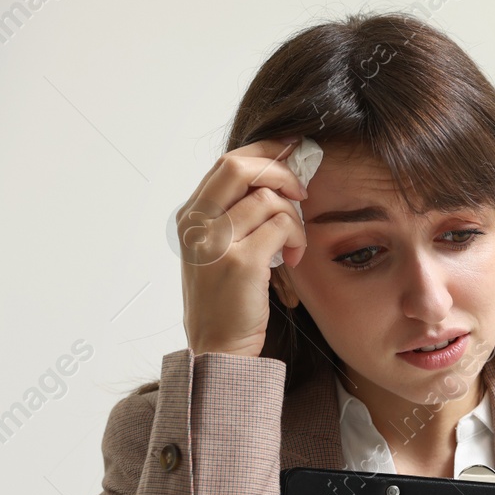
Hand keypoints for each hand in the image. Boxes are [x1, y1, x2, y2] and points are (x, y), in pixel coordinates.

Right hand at [177, 137, 311, 358]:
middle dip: (281, 172)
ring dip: (295, 220)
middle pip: (241, 166)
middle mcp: (196, 224)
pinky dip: (297, 240)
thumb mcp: (220, 249)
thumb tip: (276, 176)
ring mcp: (215, 242)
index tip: (293, 148)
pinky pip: (283, 227)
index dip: (265, 150)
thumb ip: (236, 214)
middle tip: (302, 193)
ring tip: (293, 246)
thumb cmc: (226, 299)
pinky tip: (293, 261)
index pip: (228, 162)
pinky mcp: (240, 262)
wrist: (218, 346)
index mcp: (190, 216)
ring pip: (269, 199)